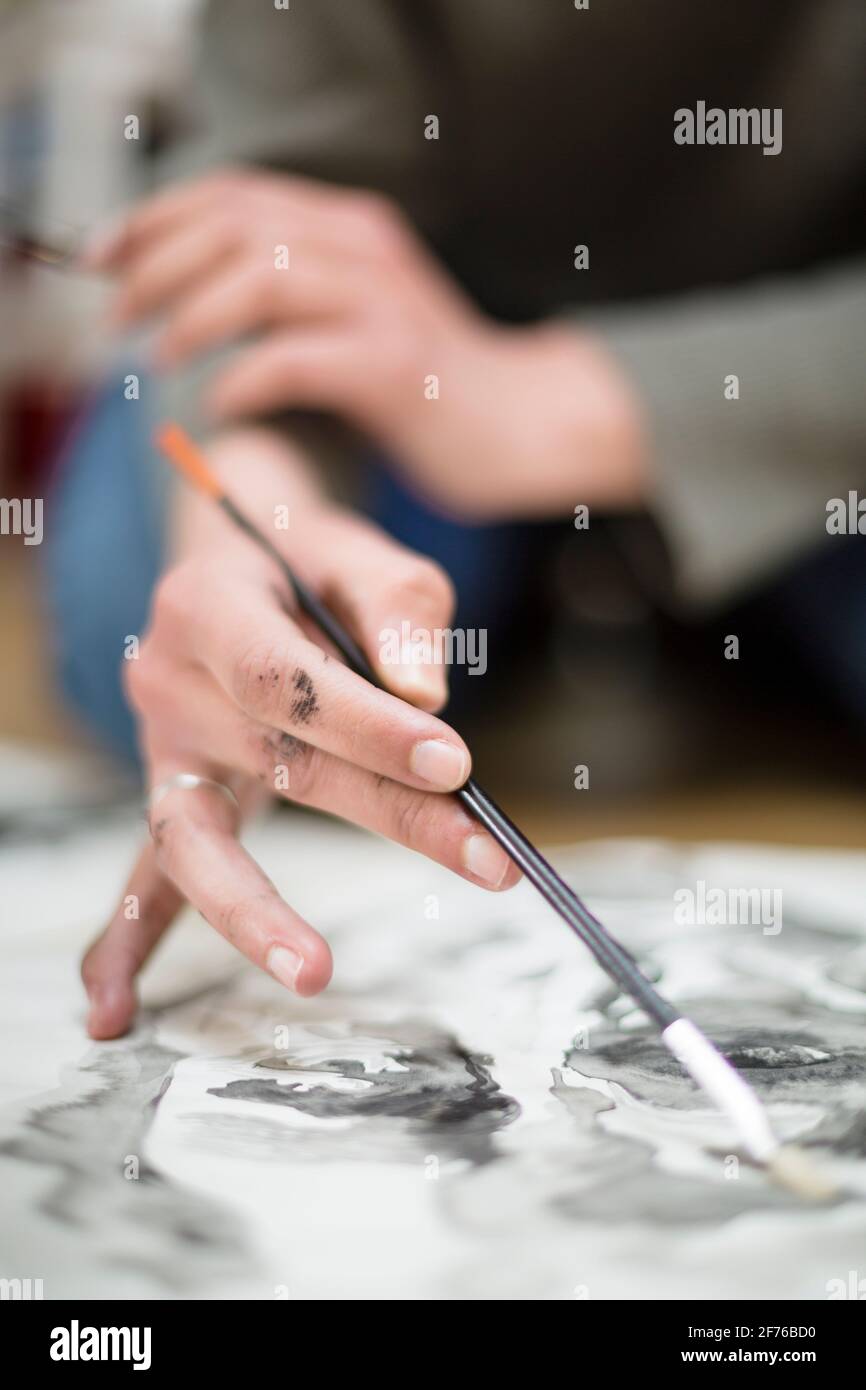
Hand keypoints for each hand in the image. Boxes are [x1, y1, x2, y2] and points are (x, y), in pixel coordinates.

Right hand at [81, 430, 519, 1039]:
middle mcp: (167, 681)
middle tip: (486, 861)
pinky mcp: (173, 793)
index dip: (370, 727)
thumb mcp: (362, 552)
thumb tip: (424, 697)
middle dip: (387, 816)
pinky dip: (127, 944)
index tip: (455, 765)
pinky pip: (148, 871)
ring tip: (312, 972)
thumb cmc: (308, 561)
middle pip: (275, 764)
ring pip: (200, 838)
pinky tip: (112, 1015)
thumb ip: (396, 608)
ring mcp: (161, 748)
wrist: (236, 561)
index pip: (289, 684)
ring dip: (256, 911)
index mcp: (207, 608)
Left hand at [85, 169, 645, 519]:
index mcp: (350, 228)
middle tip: (116, 320)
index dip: (155, 217)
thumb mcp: (355, 312)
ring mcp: (385, 305)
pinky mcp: (396, 368)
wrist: (521, 425)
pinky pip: (297, 358)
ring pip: (261, 277)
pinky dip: (245, 377)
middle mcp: (366, 249)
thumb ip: (293, 290)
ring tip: (162, 357)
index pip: (234, 194)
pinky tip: (221, 403)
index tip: (101, 258)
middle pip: (235, 225)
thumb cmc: (425, 384)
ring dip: (192, 316)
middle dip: (156, 266)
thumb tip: (194, 296)